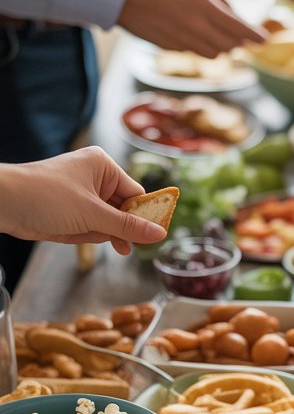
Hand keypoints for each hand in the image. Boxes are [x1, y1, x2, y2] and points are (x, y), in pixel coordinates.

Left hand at [1, 148, 167, 253]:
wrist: (4, 203)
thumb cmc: (46, 196)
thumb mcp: (93, 214)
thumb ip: (127, 226)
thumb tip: (159, 234)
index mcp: (103, 166)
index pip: (136, 193)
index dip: (145, 215)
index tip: (153, 236)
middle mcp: (94, 177)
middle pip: (123, 209)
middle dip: (120, 228)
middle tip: (125, 247)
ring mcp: (81, 194)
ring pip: (106, 221)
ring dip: (99, 233)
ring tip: (82, 232)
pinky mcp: (69, 210)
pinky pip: (89, 226)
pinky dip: (85, 234)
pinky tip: (71, 233)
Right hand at [118, 0, 265, 55]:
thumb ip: (221, 2)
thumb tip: (239, 20)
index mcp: (205, 6)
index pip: (239, 29)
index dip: (256, 36)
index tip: (265, 39)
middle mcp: (197, 27)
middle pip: (231, 45)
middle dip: (239, 41)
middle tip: (242, 33)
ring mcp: (185, 41)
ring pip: (216, 54)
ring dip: (222, 46)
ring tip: (217, 32)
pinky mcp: (175, 49)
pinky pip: (198, 52)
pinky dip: (204, 46)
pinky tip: (196, 32)